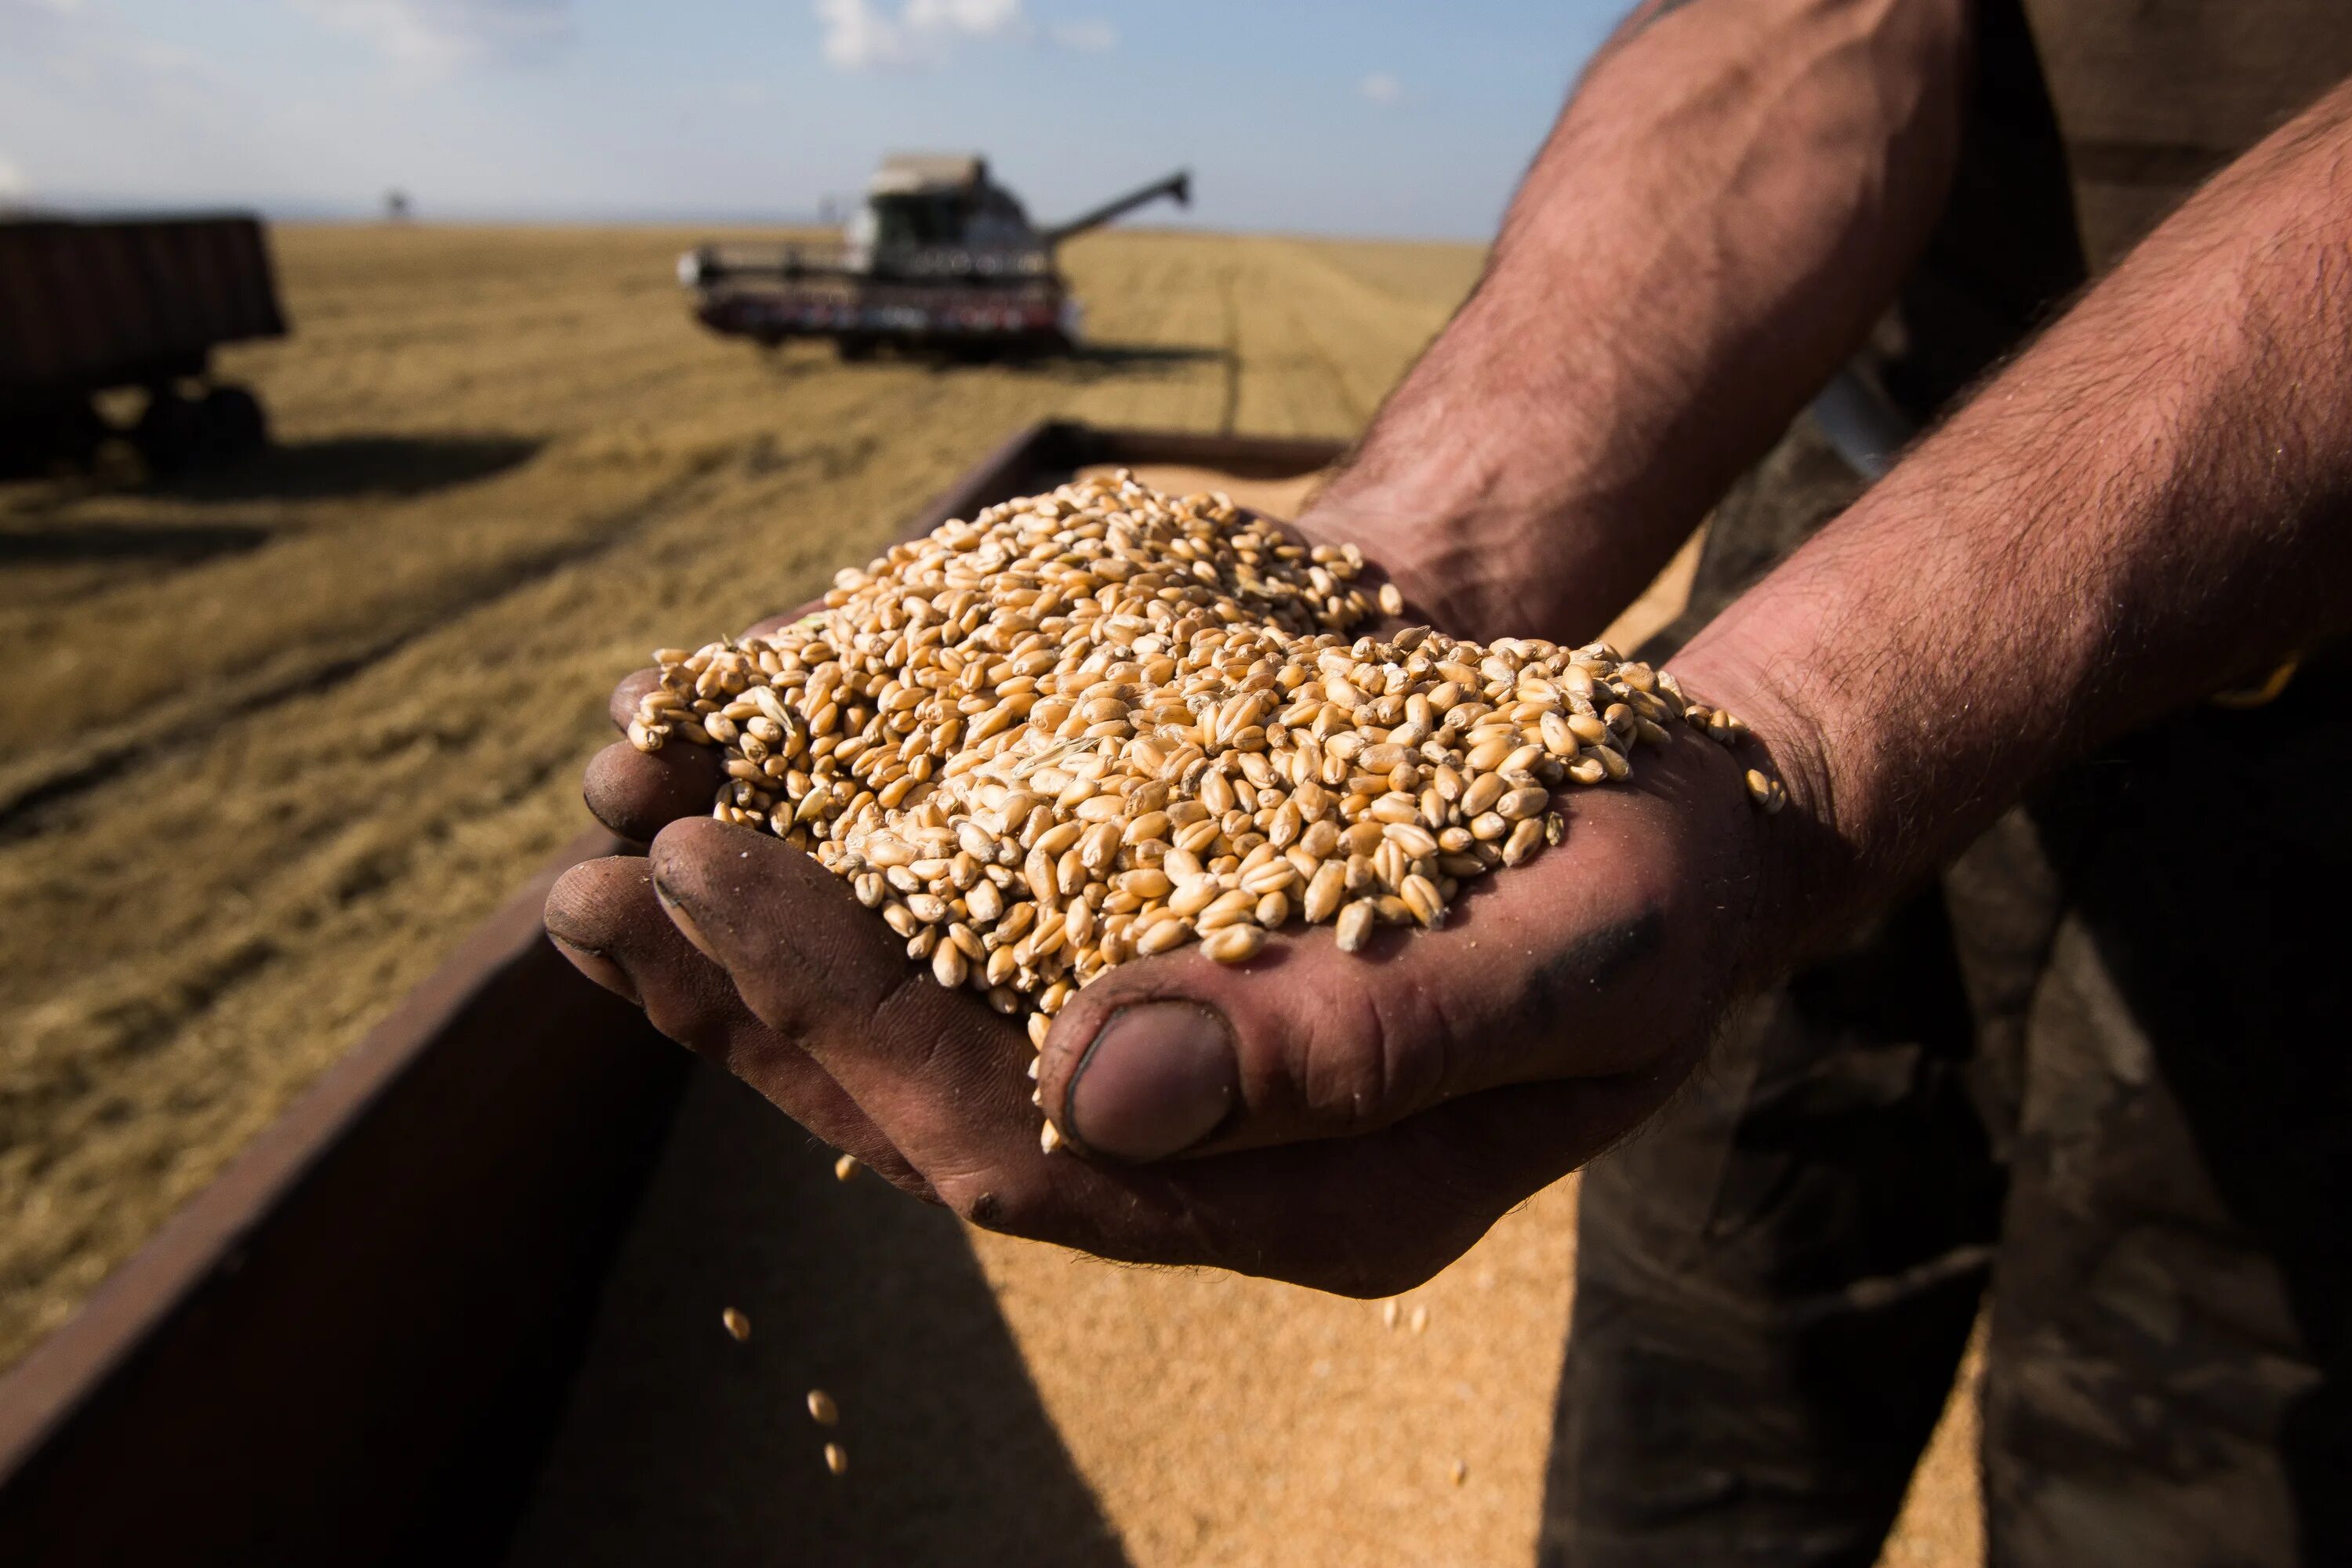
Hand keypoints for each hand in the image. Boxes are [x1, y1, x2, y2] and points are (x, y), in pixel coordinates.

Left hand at [548, 589, 1804, 1296]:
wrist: (1688, 816)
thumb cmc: (1658, 882)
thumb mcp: (1571, 952)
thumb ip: (1363, 1042)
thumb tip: (1098, 1085)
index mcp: (1307, 1198)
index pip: (1030, 1154)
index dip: (854, 1021)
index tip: (715, 873)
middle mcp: (1212, 1153)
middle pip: (933, 1114)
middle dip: (754, 1005)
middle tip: (594, 890)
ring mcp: (1179, 1061)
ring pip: (927, 1042)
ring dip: (762, 966)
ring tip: (604, 863)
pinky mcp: (1155, 956)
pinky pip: (971, 946)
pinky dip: (854, 885)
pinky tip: (750, 808)